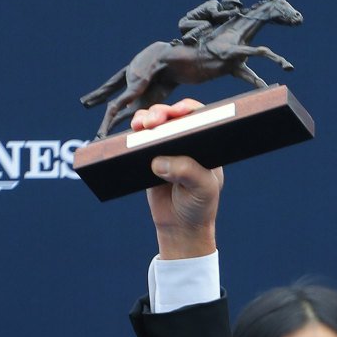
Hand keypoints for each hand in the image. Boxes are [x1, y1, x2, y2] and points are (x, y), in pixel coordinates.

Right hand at [134, 102, 222, 259]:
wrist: (181, 227)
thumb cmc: (199, 206)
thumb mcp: (202, 189)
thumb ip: (187, 172)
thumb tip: (158, 161)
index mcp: (206, 144)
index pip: (199, 118)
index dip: (187, 109)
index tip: (178, 111)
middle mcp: (186, 142)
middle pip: (172, 116)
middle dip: (161, 113)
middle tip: (153, 121)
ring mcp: (167, 148)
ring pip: (154, 124)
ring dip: (145, 119)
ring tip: (140, 126)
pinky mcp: (149, 157)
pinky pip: (139, 141)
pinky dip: (133, 135)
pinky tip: (130, 134)